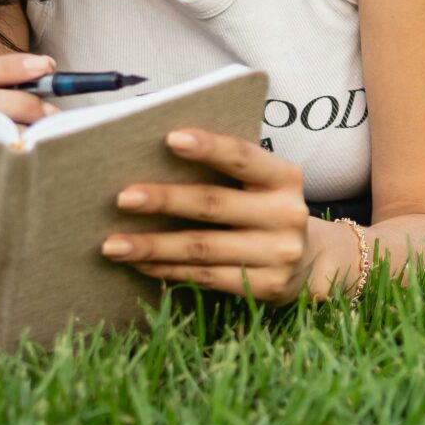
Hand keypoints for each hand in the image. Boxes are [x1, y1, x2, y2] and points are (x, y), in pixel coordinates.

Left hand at [100, 129, 326, 304]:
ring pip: (202, 248)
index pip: (243, 157)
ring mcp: (277, 254)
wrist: (311, 261)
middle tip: (123, 198)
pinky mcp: (265, 286)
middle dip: (164, 201)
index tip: (169, 138)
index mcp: (285, 177)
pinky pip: (204, 277)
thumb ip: (227, 171)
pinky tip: (139, 264)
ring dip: (152, 246)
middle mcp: (286, 214)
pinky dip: (166, 270)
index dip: (208, 147)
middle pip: (214, 205)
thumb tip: (154, 161)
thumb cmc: (267, 208)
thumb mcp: (263, 183)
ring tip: (112, 244)